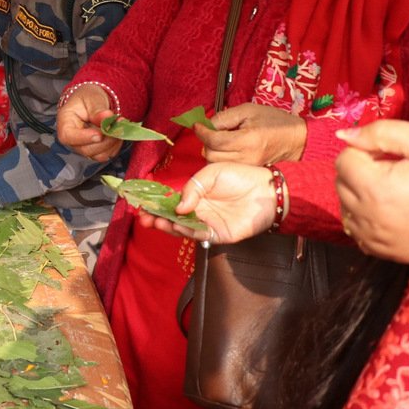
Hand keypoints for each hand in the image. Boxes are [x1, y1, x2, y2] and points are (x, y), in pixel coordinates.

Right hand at [55, 85, 120, 161]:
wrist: (92, 102)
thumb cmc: (87, 98)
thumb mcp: (92, 98)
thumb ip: (98, 109)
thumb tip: (106, 118)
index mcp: (65, 123)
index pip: (68, 136)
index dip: (84, 138)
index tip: (99, 134)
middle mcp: (72, 140)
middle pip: (86, 149)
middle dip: (105, 140)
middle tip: (117, 125)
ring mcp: (83, 147)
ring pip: (98, 155)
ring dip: (113, 142)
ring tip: (118, 126)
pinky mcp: (95, 151)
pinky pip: (107, 154)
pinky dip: (115, 145)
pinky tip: (117, 132)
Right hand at [140, 162, 275, 243]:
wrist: (266, 190)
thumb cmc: (240, 176)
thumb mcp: (211, 173)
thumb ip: (193, 188)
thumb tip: (179, 207)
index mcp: (195, 196)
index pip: (171, 202)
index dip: (156, 205)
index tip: (141, 205)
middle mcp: (199, 212)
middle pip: (173, 218)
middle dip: (157, 218)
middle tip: (144, 218)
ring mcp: (208, 224)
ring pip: (183, 229)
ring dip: (169, 226)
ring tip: (156, 221)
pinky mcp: (219, 235)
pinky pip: (200, 236)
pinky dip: (188, 232)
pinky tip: (178, 226)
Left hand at [197, 103, 305, 164]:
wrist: (296, 139)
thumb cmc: (273, 121)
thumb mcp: (248, 110)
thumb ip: (225, 117)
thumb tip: (206, 125)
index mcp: (248, 140)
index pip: (214, 140)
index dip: (202, 132)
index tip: (197, 125)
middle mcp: (247, 157)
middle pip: (211, 155)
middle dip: (206, 142)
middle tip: (210, 132)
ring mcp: (247, 167)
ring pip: (215, 164)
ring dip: (211, 151)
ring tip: (220, 140)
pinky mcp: (247, 171)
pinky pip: (224, 167)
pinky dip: (220, 158)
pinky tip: (227, 148)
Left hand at [335, 120, 408, 263]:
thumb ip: (383, 133)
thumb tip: (344, 135)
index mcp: (376, 189)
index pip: (344, 159)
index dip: (366, 150)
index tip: (391, 154)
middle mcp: (367, 217)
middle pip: (341, 182)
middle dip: (361, 170)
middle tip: (395, 169)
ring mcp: (373, 238)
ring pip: (345, 205)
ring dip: (361, 192)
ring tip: (395, 189)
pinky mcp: (381, 251)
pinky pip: (356, 228)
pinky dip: (365, 216)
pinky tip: (391, 210)